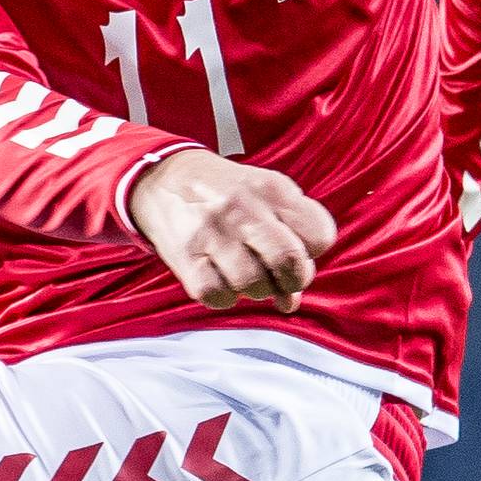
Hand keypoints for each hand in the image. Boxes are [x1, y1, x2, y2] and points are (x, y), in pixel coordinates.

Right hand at [127, 148, 336, 312]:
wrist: (162, 179)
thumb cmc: (225, 195)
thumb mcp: (265, 196)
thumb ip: (290, 238)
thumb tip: (290, 301)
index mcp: (271, 189)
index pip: (319, 235)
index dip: (312, 253)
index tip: (297, 253)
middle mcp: (243, 208)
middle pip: (289, 259)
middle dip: (292, 280)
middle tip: (280, 279)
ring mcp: (212, 231)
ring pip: (253, 284)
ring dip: (255, 290)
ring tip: (245, 275)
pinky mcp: (185, 254)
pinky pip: (217, 295)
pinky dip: (224, 298)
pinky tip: (222, 282)